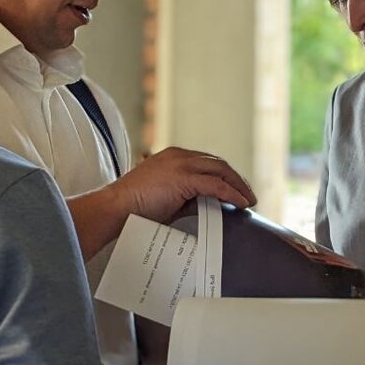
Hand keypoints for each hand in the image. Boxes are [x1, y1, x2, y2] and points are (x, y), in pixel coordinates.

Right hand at [113, 146, 255, 223]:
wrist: (116, 208)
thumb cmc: (135, 207)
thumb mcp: (166, 196)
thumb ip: (187, 195)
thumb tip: (208, 205)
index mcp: (174, 157)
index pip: (207, 162)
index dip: (224, 175)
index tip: (235, 188)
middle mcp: (180, 156)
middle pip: (218, 164)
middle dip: (236, 179)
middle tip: (247, 194)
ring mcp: (181, 164)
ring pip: (221, 170)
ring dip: (238, 185)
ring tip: (248, 200)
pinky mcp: (183, 178)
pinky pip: (216, 185)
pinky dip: (232, 194)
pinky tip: (240, 203)